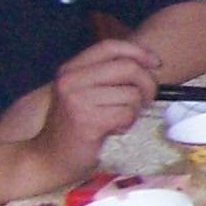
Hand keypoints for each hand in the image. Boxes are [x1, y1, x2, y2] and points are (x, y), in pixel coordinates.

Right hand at [25, 40, 159, 186]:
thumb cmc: (74, 126)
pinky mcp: (87, 121)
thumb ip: (106, 76)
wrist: (49, 159)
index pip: (110, 46)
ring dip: (134, 110)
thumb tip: (149, 64)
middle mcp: (70, 80)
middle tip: (145, 100)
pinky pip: (127, 114)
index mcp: (70, 69)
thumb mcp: (83, 93)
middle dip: (148, 84)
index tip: (156, 64)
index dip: (138, 52)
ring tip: (118, 120)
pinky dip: (127, 124)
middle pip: (128, 67)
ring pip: (132, 94)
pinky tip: (113, 130)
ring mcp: (77, 100)